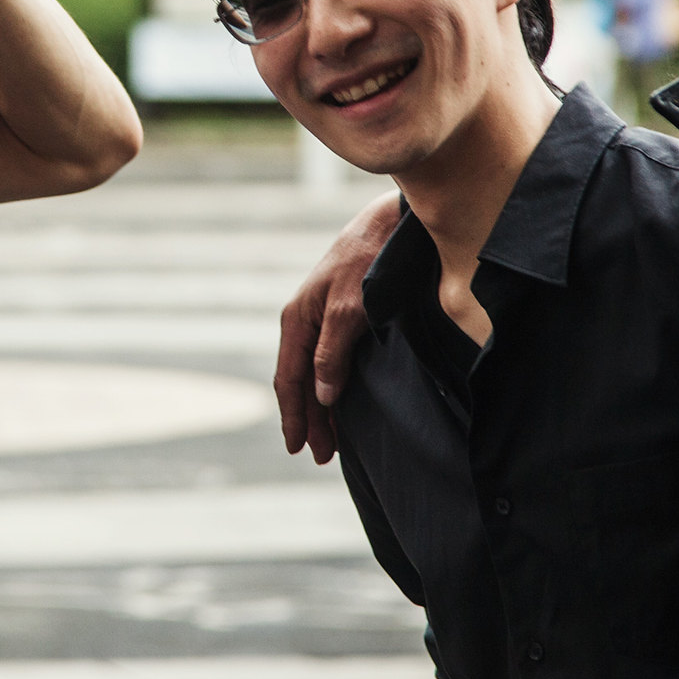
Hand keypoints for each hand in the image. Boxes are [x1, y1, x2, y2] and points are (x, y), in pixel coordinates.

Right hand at [276, 189, 401, 462]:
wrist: (389, 223)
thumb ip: (332, 352)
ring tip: (332, 441)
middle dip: (310, 419)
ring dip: (322, 406)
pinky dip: (334, 385)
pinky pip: (330, 359)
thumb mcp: (349, 309)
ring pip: (316, 372)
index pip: (289, 379)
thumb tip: (323, 395)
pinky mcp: (342, 314)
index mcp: (297, 319)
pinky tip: (342, 400)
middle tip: (322, 456)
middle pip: (302, 381)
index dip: (294, 416)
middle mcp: (305, 320)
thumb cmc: (367, 261)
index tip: (298, 448)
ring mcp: (322, 317)